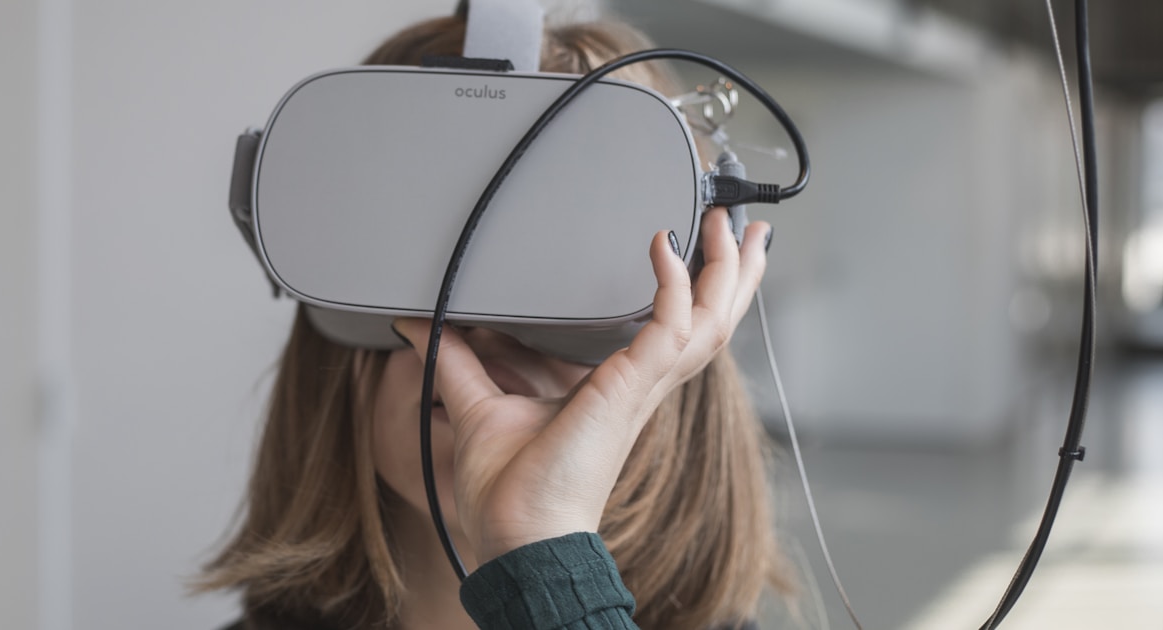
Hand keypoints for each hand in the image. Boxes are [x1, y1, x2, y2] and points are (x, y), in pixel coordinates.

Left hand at [392, 208, 769, 564]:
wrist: (519, 539)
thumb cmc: (509, 494)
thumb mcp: (478, 406)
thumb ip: (454, 360)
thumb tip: (417, 326)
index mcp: (621, 389)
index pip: (677, 331)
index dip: (697, 290)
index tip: (696, 247)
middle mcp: (642, 386)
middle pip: (712, 321)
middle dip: (734, 272)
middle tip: (745, 227)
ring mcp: (641, 388)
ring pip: (710, 321)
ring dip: (726, 271)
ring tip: (734, 227)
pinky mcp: (629, 390)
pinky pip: (669, 327)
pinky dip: (672, 285)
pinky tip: (663, 248)